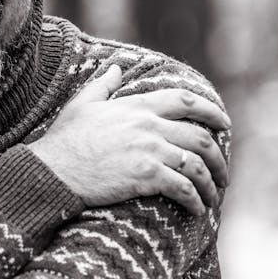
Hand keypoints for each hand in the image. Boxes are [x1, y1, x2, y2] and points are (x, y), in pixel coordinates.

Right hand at [31, 67, 229, 215]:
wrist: (53, 170)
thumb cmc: (64, 139)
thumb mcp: (82, 104)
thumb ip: (103, 85)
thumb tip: (115, 68)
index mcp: (137, 106)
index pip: (185, 101)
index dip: (211, 111)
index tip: (225, 123)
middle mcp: (149, 126)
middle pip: (200, 137)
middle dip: (218, 157)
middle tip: (224, 172)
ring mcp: (149, 150)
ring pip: (196, 165)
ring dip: (211, 183)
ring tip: (213, 196)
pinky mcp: (145, 176)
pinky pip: (183, 188)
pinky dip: (195, 200)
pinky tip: (197, 210)